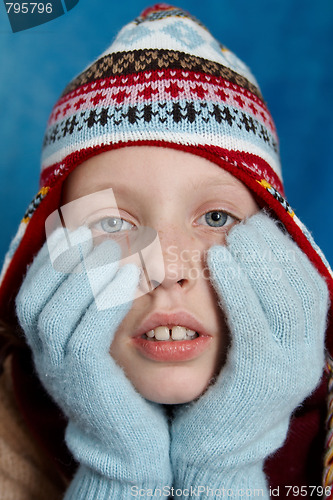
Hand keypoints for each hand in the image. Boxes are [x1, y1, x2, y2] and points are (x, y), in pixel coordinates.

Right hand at [16, 227, 171, 497]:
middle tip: (92, 232)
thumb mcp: (99, 346)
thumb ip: (93, 312)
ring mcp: (59, 370)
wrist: (128, 443)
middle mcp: (43, 356)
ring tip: (113, 248)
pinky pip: (87, 333)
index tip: (70, 232)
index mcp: (43, 345)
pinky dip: (105, 301)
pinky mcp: (85, 381)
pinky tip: (127, 279)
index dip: (48, 260)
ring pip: (58, 313)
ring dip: (84, 275)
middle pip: (38, 298)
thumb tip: (104, 264)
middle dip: (63, 261)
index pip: (31, 293)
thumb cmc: (119, 385)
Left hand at [171, 212, 328, 496]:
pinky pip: (254, 325)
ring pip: (283, 303)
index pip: (309, 285)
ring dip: (259, 263)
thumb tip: (248, 256)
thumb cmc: (226, 381)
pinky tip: (218, 262)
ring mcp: (289, 370)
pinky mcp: (259, 380)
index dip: (288, 251)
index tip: (263, 225)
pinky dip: (238, 288)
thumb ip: (257, 307)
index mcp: (308, 343)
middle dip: (276, 251)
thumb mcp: (251, 342)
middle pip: (299, 289)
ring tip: (233, 236)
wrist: (215, 441)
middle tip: (248, 223)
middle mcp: (308, 355)